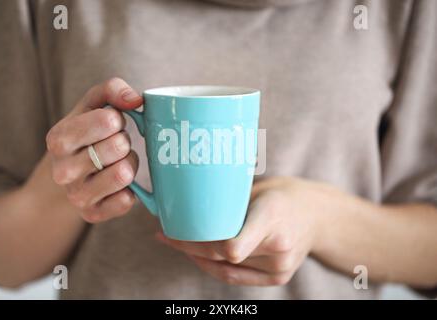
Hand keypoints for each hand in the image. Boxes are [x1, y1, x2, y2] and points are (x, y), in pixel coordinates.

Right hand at [46, 78, 142, 222]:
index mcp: (59, 138)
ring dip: (130, 164)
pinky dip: (130, 190)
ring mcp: (76, 196)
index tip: (111, 124)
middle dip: (124, 142)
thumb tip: (136, 100)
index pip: (108, 120)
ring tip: (117, 162)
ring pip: (124, 173)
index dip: (118, 119)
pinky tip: (118, 185)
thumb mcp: (93, 105)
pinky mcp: (92, 215)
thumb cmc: (88, 134)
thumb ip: (112, 90)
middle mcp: (62, 170)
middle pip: (119, 146)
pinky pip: (127, 200)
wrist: (70, 175)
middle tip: (115, 145)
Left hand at [156, 177, 333, 285]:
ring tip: (177, 242)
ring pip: (226, 268)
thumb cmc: (284, 195)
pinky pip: (237, 277)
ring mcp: (280, 266)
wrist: (319, 216)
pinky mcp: (279, 277)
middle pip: (223, 255)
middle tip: (165, 234)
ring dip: (198, 256)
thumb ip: (231, 202)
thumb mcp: (259, 187)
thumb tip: (190, 202)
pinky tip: (197, 256)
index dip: (201, 245)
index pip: (232, 247)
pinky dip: (215, 267)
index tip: (175, 231)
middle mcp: (278, 245)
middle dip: (188, 246)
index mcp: (272, 215)